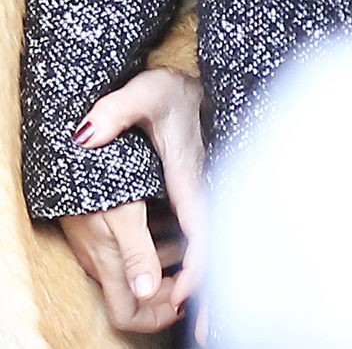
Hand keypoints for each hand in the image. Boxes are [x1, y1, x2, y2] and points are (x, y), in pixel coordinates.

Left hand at [64, 67, 206, 334]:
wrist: (187, 82)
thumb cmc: (164, 89)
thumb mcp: (141, 92)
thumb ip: (115, 112)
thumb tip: (85, 138)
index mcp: (189, 172)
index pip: (200, 223)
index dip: (198, 261)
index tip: (184, 295)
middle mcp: (200, 186)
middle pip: (212, 245)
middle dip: (212, 289)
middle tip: (207, 334)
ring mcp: (199, 193)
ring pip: (209, 245)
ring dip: (208, 284)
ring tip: (203, 324)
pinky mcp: (193, 196)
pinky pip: (202, 237)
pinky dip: (200, 266)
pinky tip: (188, 288)